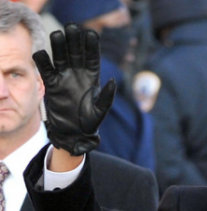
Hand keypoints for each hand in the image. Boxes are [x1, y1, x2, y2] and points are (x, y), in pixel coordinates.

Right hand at [33, 24, 115, 155]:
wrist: (73, 133)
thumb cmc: (90, 123)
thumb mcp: (100, 111)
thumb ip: (107, 97)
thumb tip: (113, 82)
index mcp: (92, 79)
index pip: (92, 59)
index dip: (91, 46)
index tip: (91, 34)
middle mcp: (77, 75)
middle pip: (75, 54)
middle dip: (74, 41)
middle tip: (72, 26)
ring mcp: (64, 78)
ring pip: (60, 58)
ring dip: (58, 46)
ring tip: (57, 34)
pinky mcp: (52, 85)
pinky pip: (46, 71)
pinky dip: (43, 62)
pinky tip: (41, 53)